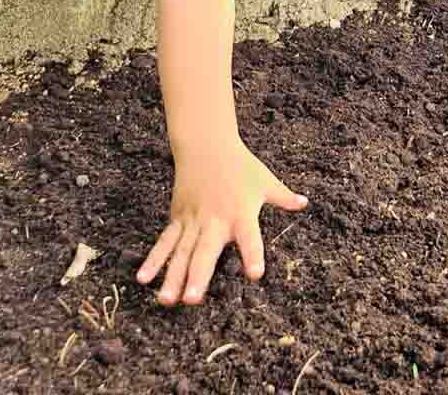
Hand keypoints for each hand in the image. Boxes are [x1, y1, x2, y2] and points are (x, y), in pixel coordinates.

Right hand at [138, 139, 306, 305]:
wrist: (206, 146)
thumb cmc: (240, 165)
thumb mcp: (265, 181)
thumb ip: (283, 197)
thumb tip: (304, 203)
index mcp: (241, 214)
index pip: (250, 238)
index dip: (252, 255)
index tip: (255, 274)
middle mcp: (215, 221)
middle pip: (205, 252)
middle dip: (198, 277)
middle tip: (192, 301)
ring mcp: (193, 221)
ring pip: (181, 253)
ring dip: (172, 277)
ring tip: (166, 301)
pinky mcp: (178, 218)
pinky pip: (165, 242)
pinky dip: (154, 260)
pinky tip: (143, 279)